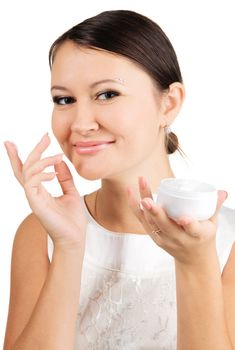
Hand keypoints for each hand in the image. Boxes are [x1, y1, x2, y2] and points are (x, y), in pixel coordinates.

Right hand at [4, 133, 86, 249]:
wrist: (75, 237)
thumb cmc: (73, 218)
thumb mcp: (71, 192)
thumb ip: (64, 177)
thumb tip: (59, 162)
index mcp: (40, 191)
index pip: (25, 171)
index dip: (18, 156)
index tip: (13, 141)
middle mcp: (34, 193)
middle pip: (25, 167)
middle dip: (33, 150)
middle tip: (46, 138)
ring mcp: (33, 199)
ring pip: (27, 173)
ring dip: (42, 161)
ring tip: (58, 157)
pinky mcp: (36, 204)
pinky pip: (31, 184)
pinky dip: (41, 174)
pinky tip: (54, 173)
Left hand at [127, 176, 227, 264]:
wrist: (192, 259)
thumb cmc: (202, 237)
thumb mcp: (212, 224)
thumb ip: (215, 207)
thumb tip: (223, 191)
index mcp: (195, 236)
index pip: (193, 230)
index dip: (189, 224)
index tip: (184, 219)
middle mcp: (177, 239)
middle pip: (164, 225)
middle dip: (155, 213)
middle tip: (146, 200)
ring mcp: (163, 238)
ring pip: (150, 221)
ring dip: (141, 205)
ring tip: (134, 187)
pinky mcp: (153, 235)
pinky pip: (142, 220)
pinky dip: (134, 206)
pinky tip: (129, 191)